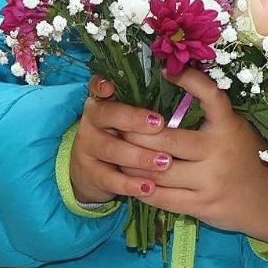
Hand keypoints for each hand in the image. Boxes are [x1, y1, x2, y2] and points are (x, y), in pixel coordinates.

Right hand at [69, 75, 172, 204]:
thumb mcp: (126, 119)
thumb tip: (181, 81)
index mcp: (101, 103)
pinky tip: (149, 187)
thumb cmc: (120, 138)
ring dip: (138, 155)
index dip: (103, 85)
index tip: (113, 86)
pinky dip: (130, 184)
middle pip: (107, 115)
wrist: (91, 172)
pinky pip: (109, 179)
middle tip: (160, 124)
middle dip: (134, 119)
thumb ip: (145, 103)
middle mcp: (90, 122)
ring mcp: (87, 148)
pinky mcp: (89, 173)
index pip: (97, 87)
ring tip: (165, 161)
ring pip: (110, 149)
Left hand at [111, 69, 267, 246]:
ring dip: (130, 162)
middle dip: (133, 134)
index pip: (211, 97)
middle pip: (164, 140)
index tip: (166, 71)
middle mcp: (219, 152)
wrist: (267, 204)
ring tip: (115, 153)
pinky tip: (128, 180)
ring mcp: (209, 180)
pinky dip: (140, 187)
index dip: (190, 81)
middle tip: (115, 126)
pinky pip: (160, 196)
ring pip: (157, 170)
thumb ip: (210, 116)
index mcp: (229, 128)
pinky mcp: (201, 205)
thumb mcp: (235, 131)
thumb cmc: (243, 159)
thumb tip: (172, 83)